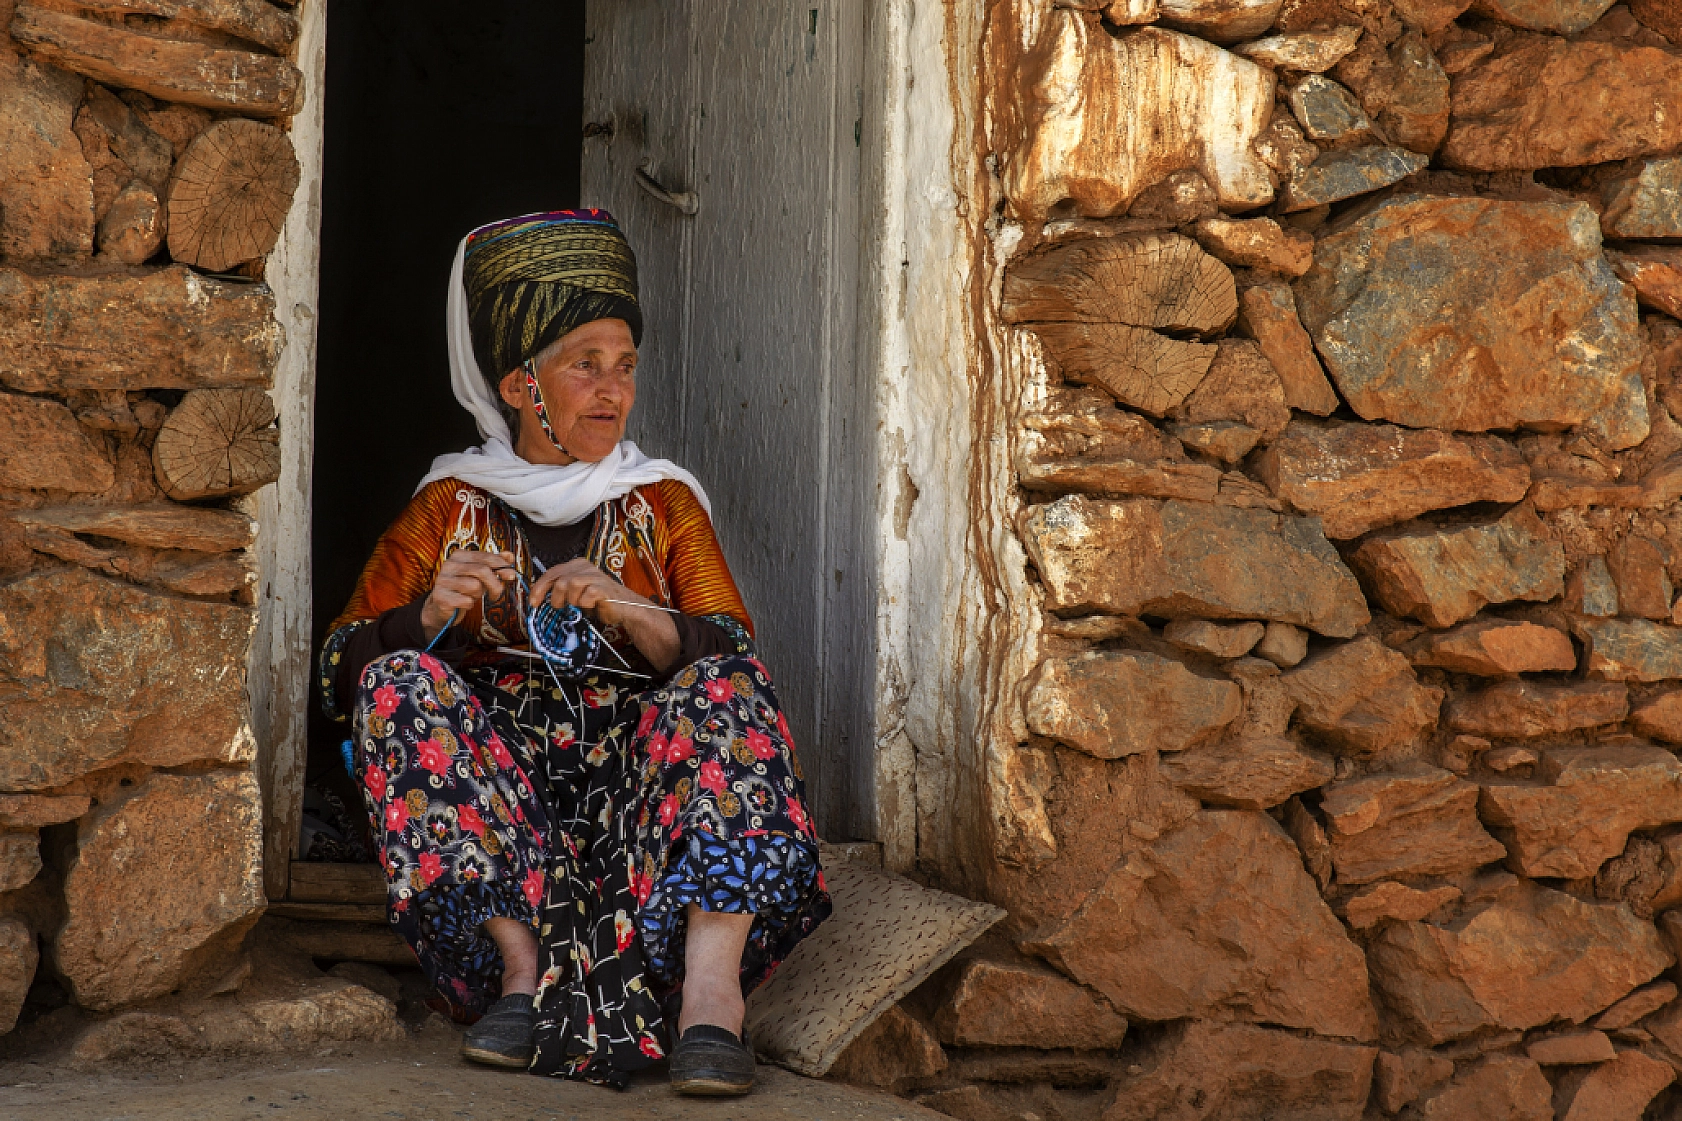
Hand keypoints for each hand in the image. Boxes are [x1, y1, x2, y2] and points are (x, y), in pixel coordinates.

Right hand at [421, 549, 517, 638]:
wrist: (441, 606)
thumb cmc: (463, 588)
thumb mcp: (479, 574)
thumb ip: (494, 564)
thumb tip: (509, 556)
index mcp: (459, 555)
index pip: (485, 557)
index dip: (501, 566)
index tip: (511, 574)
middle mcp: (449, 565)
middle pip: (482, 571)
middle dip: (495, 584)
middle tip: (497, 593)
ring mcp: (443, 580)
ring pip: (475, 586)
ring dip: (478, 595)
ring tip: (472, 595)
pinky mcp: (441, 597)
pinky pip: (467, 601)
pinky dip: (469, 604)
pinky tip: (463, 603)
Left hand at [529, 558, 679, 670]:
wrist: (624, 607)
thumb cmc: (598, 602)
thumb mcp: (575, 594)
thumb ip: (561, 591)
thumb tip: (539, 600)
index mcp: (576, 565)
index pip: (552, 573)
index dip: (540, 588)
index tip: (533, 603)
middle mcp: (585, 567)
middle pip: (560, 579)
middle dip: (556, 597)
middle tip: (559, 607)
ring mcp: (595, 576)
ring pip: (571, 585)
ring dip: (571, 601)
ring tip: (578, 606)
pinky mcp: (603, 588)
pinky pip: (586, 596)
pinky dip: (584, 604)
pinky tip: (590, 606)